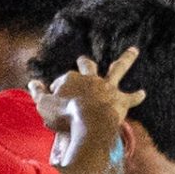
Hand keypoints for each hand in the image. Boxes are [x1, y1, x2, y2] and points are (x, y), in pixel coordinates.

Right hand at [30, 45, 144, 157]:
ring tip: (134, 50)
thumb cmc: (64, 115)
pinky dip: (136, 96)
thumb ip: (38, 93)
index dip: (58, 88)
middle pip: (88, 65)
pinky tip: (142, 93)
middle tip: (83, 58)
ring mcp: (107, 87)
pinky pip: (130, 97)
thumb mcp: (44, 105)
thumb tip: (32, 83)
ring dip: (126, 59)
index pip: (62, 80)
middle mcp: (90, 78)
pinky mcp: (119, 100)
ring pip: (117, 69)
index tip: (54, 96)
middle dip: (84, 62)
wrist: (89, 123)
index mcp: (71, 79)